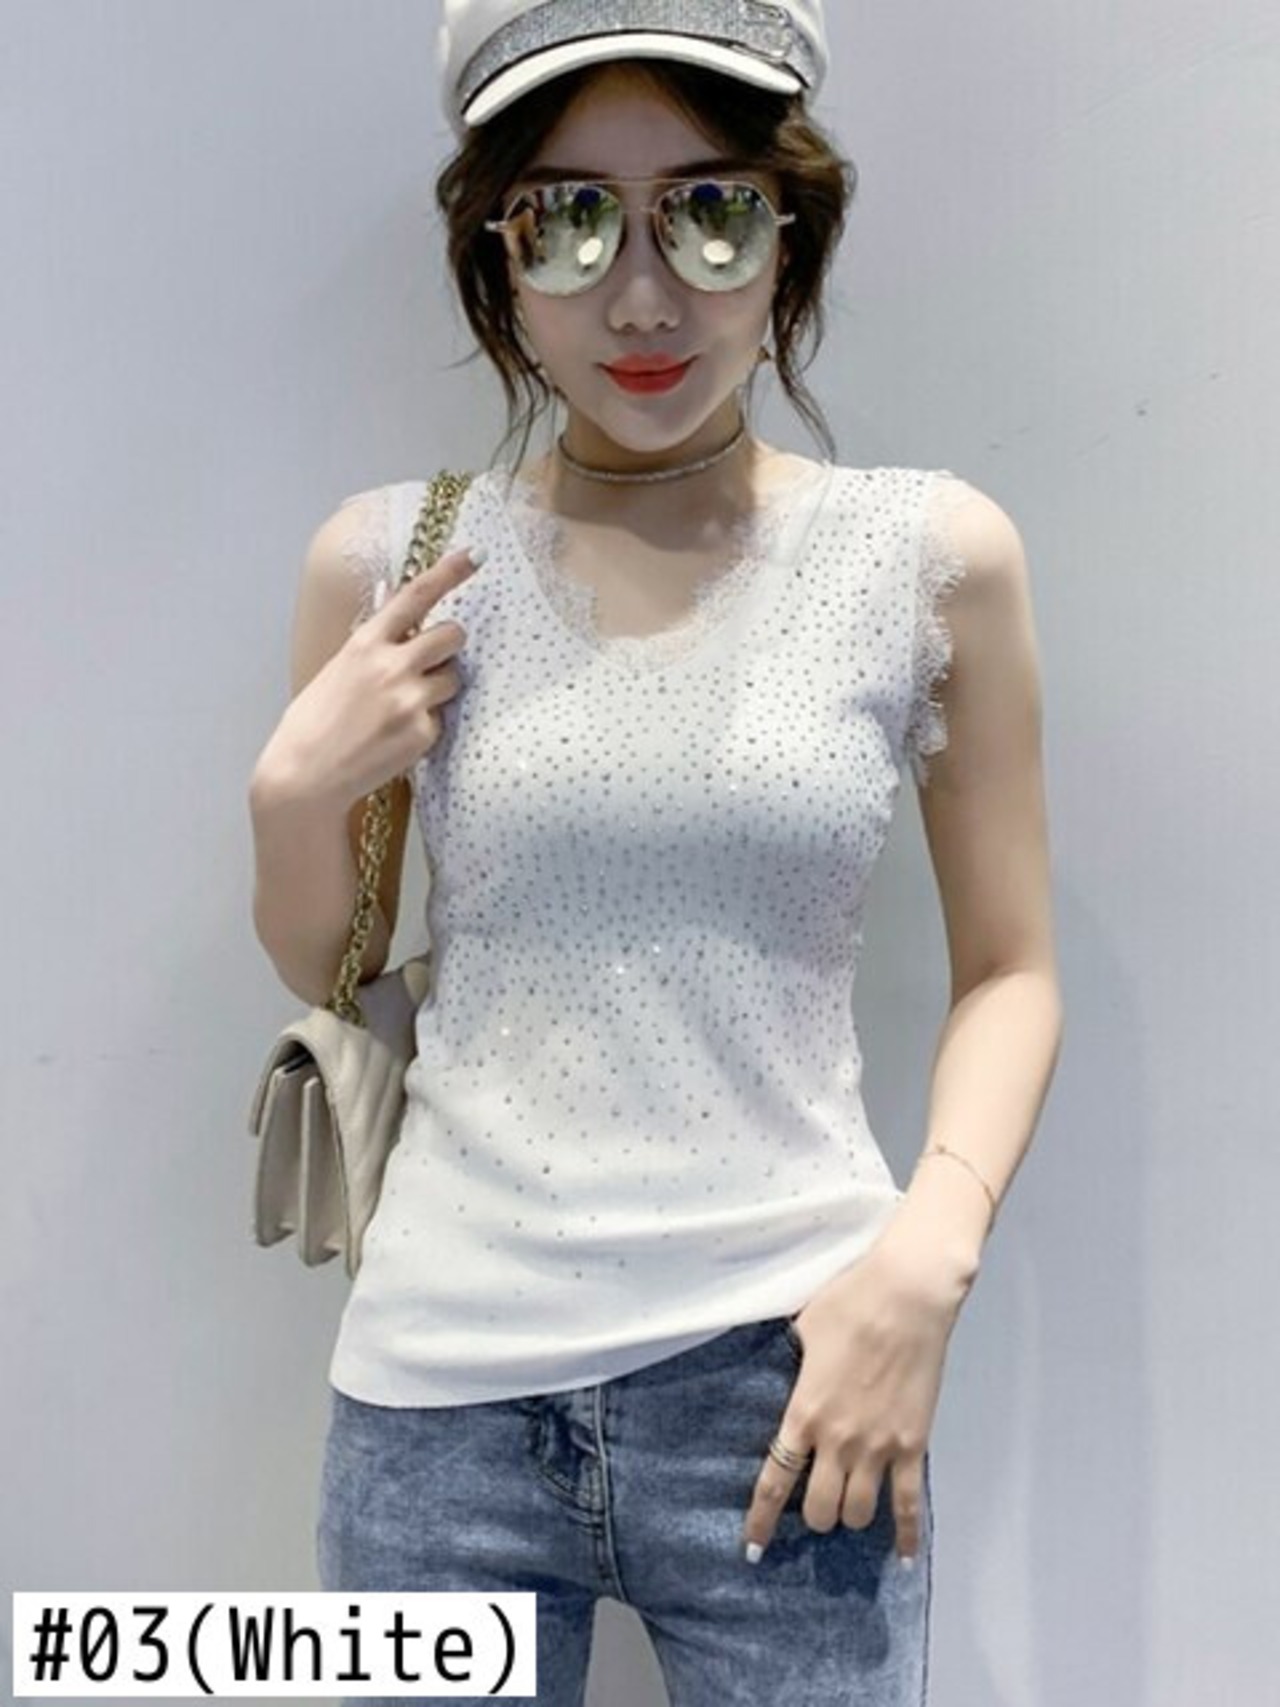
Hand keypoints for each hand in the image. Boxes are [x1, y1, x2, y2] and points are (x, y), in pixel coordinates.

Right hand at [263, 544, 483, 810]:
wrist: (306, 775)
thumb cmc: (315, 721)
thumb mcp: (338, 668)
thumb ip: (371, 639)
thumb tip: (390, 601)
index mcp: (365, 643)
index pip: (415, 596)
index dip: (449, 572)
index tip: (476, 555)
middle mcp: (391, 666)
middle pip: (453, 635)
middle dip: (450, 644)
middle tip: (434, 659)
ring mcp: (410, 700)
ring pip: (453, 677)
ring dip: (439, 687)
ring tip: (403, 707)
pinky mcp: (423, 732)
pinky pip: (442, 718)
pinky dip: (426, 725)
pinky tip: (396, 738)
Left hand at [741, 1238, 973, 1564]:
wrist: (907, 1293)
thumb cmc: (849, 1301)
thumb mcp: (803, 1330)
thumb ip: (792, 1363)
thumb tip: (787, 1369)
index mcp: (804, 1413)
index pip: (775, 1482)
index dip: (762, 1521)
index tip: (753, 1547)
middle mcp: (838, 1440)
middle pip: (819, 1510)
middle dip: (814, 1515)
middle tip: (816, 1500)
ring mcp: (879, 1446)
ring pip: (858, 1513)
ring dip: (851, 1514)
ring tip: (851, 1501)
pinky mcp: (914, 1444)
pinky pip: (909, 1503)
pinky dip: (907, 1534)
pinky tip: (904, 1556)